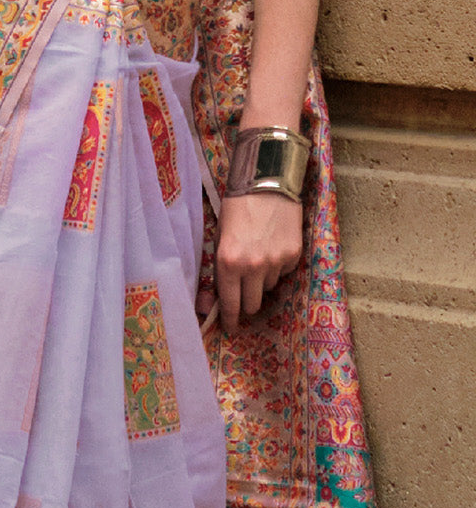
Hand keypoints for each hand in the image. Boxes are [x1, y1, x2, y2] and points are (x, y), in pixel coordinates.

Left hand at [208, 191, 302, 333]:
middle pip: (252, 304)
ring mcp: (275, 262)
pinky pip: (283, 272)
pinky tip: (274, 245)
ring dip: (262, 279)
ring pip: (268, 287)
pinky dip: (277, 265)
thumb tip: (214, 302)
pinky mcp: (292, 255)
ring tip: (260, 254)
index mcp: (229, 263)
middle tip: (245, 293)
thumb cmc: (238, 207)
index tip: (231, 327)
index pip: (230, 305)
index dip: (230, 319)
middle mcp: (252, 267)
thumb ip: (220, 269)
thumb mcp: (220, 237)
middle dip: (247, 302)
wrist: (268, 180)